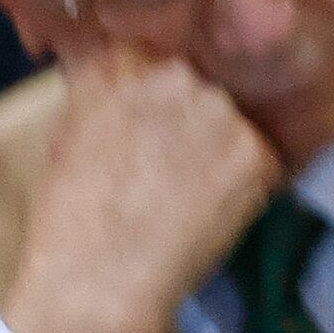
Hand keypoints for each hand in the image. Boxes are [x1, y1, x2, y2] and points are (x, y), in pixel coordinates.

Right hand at [0, 41, 282, 332]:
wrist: (100, 274)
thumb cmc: (72, 215)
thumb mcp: (72, 132)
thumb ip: (105, 94)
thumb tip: (124, 75)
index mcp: (120, 64)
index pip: (156, 58)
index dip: (159, 99)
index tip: (154, 127)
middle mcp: (174, 75)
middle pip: (200, 88)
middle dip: (192, 121)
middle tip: (171, 166)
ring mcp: (220, 111)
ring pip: (233, 122)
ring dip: (222, 150)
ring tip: (187, 191)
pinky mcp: (255, 151)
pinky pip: (261, 158)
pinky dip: (247, 182)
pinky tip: (212, 207)